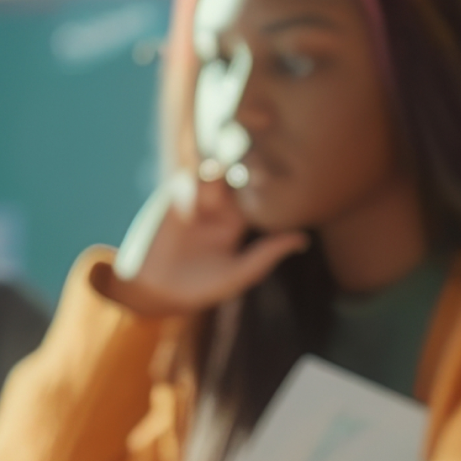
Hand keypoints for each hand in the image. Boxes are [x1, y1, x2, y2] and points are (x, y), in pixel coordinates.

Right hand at [97, 177, 306, 317]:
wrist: (156, 290)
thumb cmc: (202, 287)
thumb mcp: (239, 274)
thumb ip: (268, 254)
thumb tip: (303, 239)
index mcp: (237, 221)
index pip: (257, 194)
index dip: (267, 187)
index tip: (278, 186)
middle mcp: (217, 206)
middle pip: (236, 175)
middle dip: (243, 172)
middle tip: (247, 182)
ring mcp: (194, 199)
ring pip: (213, 171)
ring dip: (218, 175)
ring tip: (217, 197)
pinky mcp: (172, 198)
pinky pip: (186, 179)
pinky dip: (194, 186)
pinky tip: (195, 207)